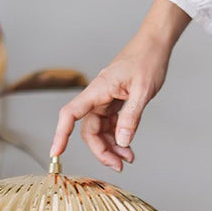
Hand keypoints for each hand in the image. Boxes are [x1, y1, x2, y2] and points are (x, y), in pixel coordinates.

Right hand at [50, 0, 190, 170]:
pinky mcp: (114, 103)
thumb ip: (131, 117)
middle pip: (89, 131)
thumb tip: (122, 141)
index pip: (70, 114)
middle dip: (101, 151)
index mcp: (98, 90)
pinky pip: (110, 126)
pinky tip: (128, 149)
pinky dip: (118, 139)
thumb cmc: (148, 59)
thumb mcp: (143, 90)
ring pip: (100, 131)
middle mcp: (97, 97)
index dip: (61, 134)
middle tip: (118, 166)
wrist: (155, 44)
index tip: (56, 153)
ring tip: (127, 159)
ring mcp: (105, 101)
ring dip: (111, 148)